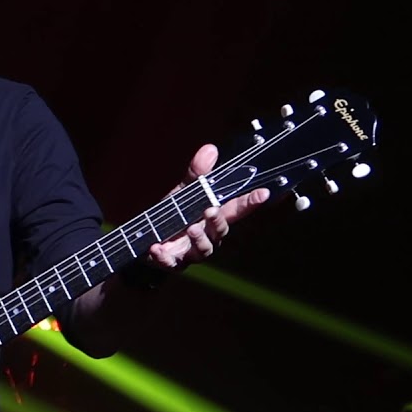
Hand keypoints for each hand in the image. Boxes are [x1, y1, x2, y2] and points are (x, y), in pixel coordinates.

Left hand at [148, 144, 269, 269]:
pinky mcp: (173, 262)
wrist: (148, 237)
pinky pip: (173, 263)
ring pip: (204, 250)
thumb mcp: (183, 191)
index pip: (236, 208)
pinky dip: (165, 257)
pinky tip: (157, 249)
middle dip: (218, 221)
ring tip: (190, 228)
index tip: (263, 193)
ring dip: (199, 239)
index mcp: (214, 216)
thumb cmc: (174, 214)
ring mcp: (192, 250)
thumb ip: (197, 174)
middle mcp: (208, 235)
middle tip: (210, 210)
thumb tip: (210, 149)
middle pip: (221, 231)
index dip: (251, 202)